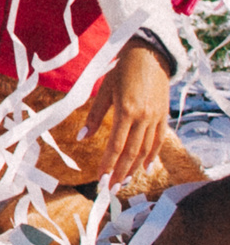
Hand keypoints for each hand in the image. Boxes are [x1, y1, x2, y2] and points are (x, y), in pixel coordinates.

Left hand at [83, 37, 173, 190]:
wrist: (149, 56)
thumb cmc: (122, 71)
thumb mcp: (105, 90)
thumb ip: (94, 116)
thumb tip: (81, 138)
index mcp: (126, 111)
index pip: (116, 145)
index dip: (108, 164)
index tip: (100, 178)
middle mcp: (143, 117)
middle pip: (131, 152)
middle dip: (120, 172)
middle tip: (110, 188)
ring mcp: (156, 118)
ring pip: (146, 150)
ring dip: (134, 168)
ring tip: (124, 182)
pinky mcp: (164, 116)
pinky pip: (158, 141)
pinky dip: (151, 156)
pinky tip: (144, 167)